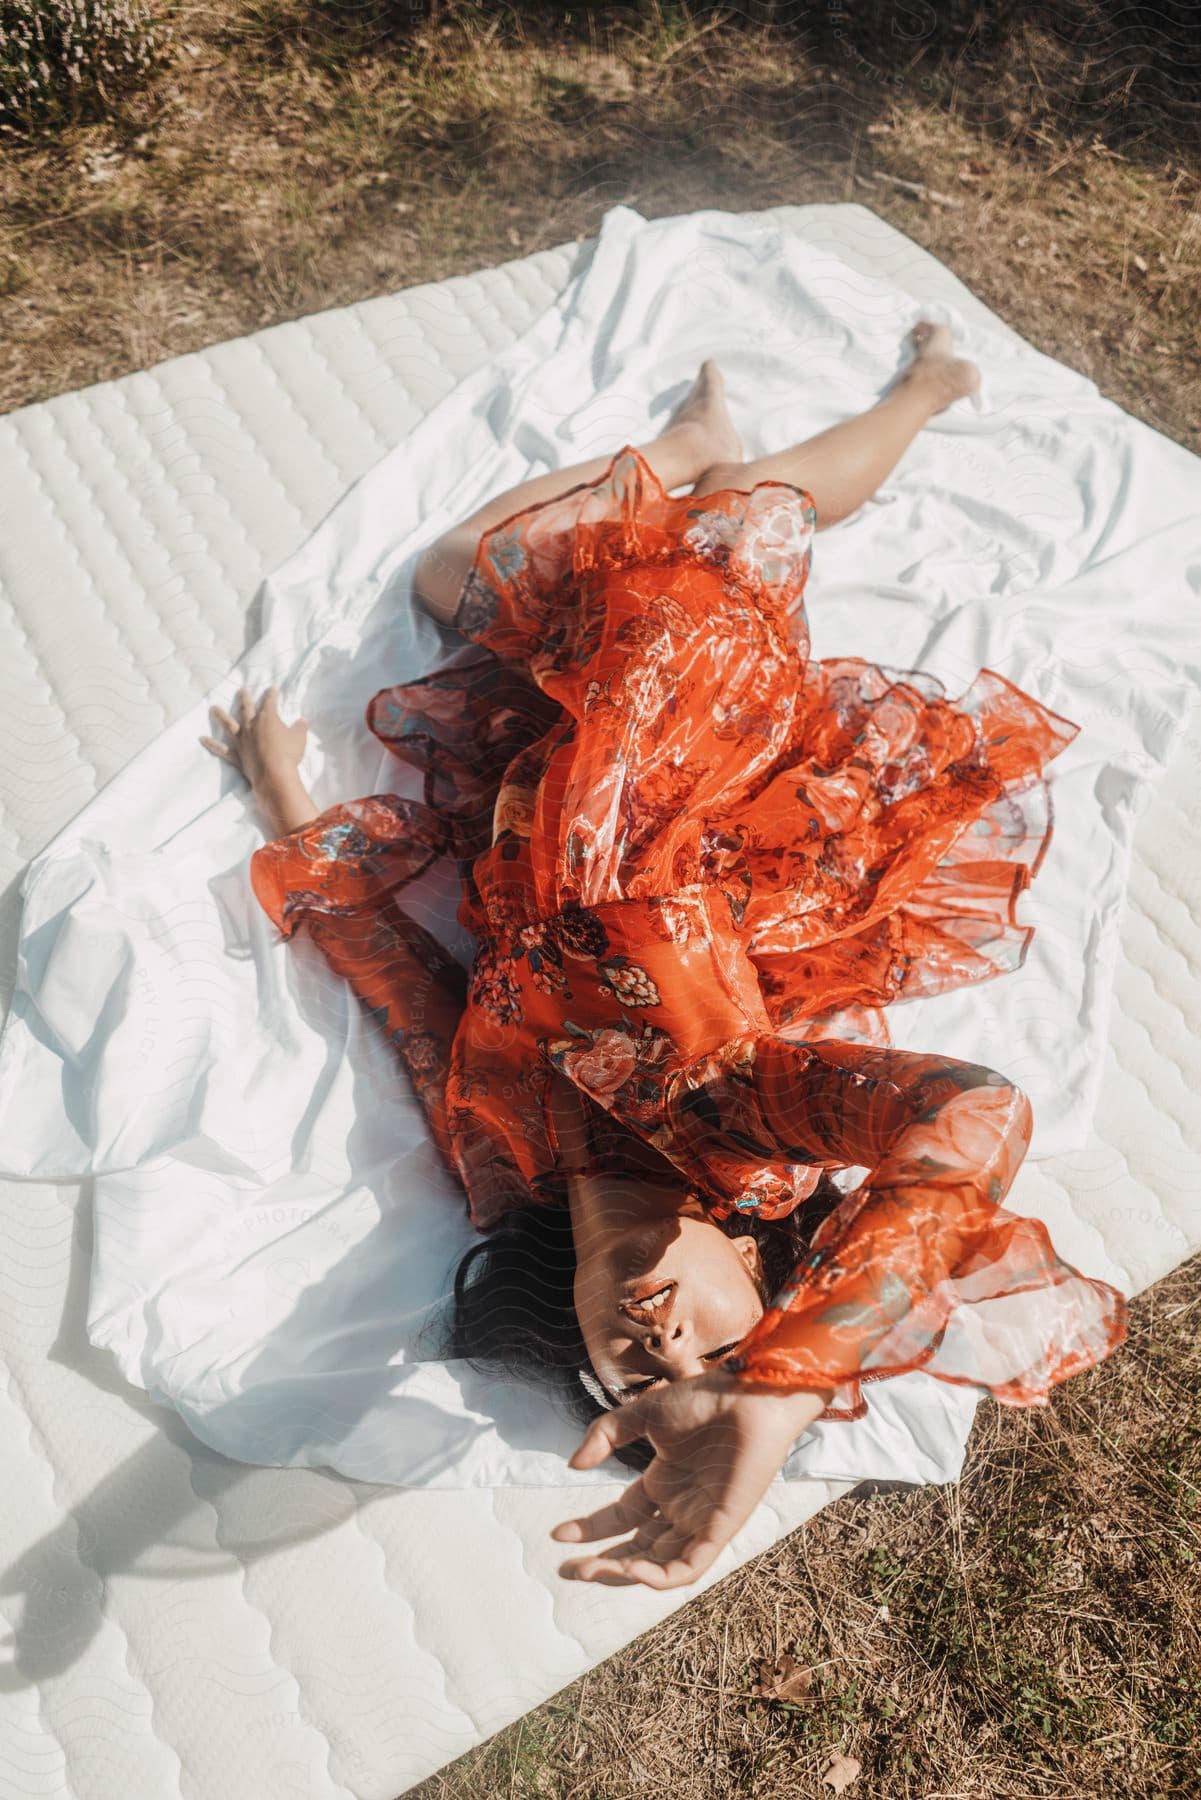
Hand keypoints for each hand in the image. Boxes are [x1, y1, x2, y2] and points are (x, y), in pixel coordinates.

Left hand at [200, 685, 307, 792]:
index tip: (272, 688)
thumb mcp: (299, 738)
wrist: (274, 774)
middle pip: (246, 709)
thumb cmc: (288, 754)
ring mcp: (242, 741)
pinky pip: (221, 749)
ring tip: (213, 708)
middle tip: (241, 690)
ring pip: (228, 725)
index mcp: (267, 718)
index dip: (271, 694)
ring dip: (220, 716)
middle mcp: (251, 726)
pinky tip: (202, 738)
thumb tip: (302, 721)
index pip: (270, 702)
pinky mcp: (237, 755)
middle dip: (244, 699)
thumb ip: (300, 728)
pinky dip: (211, 744)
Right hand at [550, 1371, 830, 1588]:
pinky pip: (687, 1566)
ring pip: (658, 1564)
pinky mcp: (720, 1529)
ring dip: (623, 1573)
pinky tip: (631, 1570)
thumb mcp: (645, 1415)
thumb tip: (573, 1465)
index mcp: (664, 1483)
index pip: (622, 1518)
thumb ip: (607, 1436)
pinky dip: (659, 1576)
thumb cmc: (706, 1400)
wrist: (750, 1397)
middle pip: (636, 1548)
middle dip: (602, 1562)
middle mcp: (680, 1508)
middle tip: (568, 1569)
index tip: (558, 1533)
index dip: (590, 1529)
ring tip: (590, 1570)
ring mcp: (700, 1521)